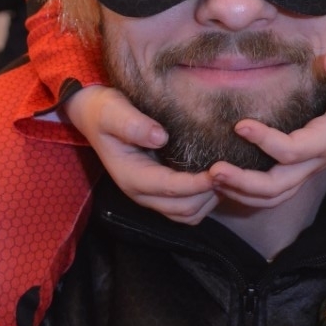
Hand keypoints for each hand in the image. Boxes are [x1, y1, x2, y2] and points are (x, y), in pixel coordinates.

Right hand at [63, 86, 217, 223]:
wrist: (94, 115)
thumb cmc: (104, 111)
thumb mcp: (113, 112)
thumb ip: (133, 124)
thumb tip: (161, 137)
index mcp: (132, 177)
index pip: (171, 189)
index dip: (198, 183)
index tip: (220, 170)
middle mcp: (142, 192)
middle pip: (182, 209)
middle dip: (208, 194)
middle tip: (231, 171)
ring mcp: (150, 194)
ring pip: (186, 214)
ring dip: (208, 200)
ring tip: (227, 175)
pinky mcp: (158, 189)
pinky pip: (185, 208)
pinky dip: (203, 199)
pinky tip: (216, 178)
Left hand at [207, 50, 325, 208]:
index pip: (294, 151)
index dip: (266, 142)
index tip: (238, 125)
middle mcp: (317, 160)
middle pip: (278, 187)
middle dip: (244, 183)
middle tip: (213, 171)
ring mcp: (310, 168)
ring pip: (275, 197)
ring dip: (242, 193)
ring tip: (211, 179)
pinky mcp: (303, 168)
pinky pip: (275, 191)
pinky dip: (248, 193)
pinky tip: (224, 182)